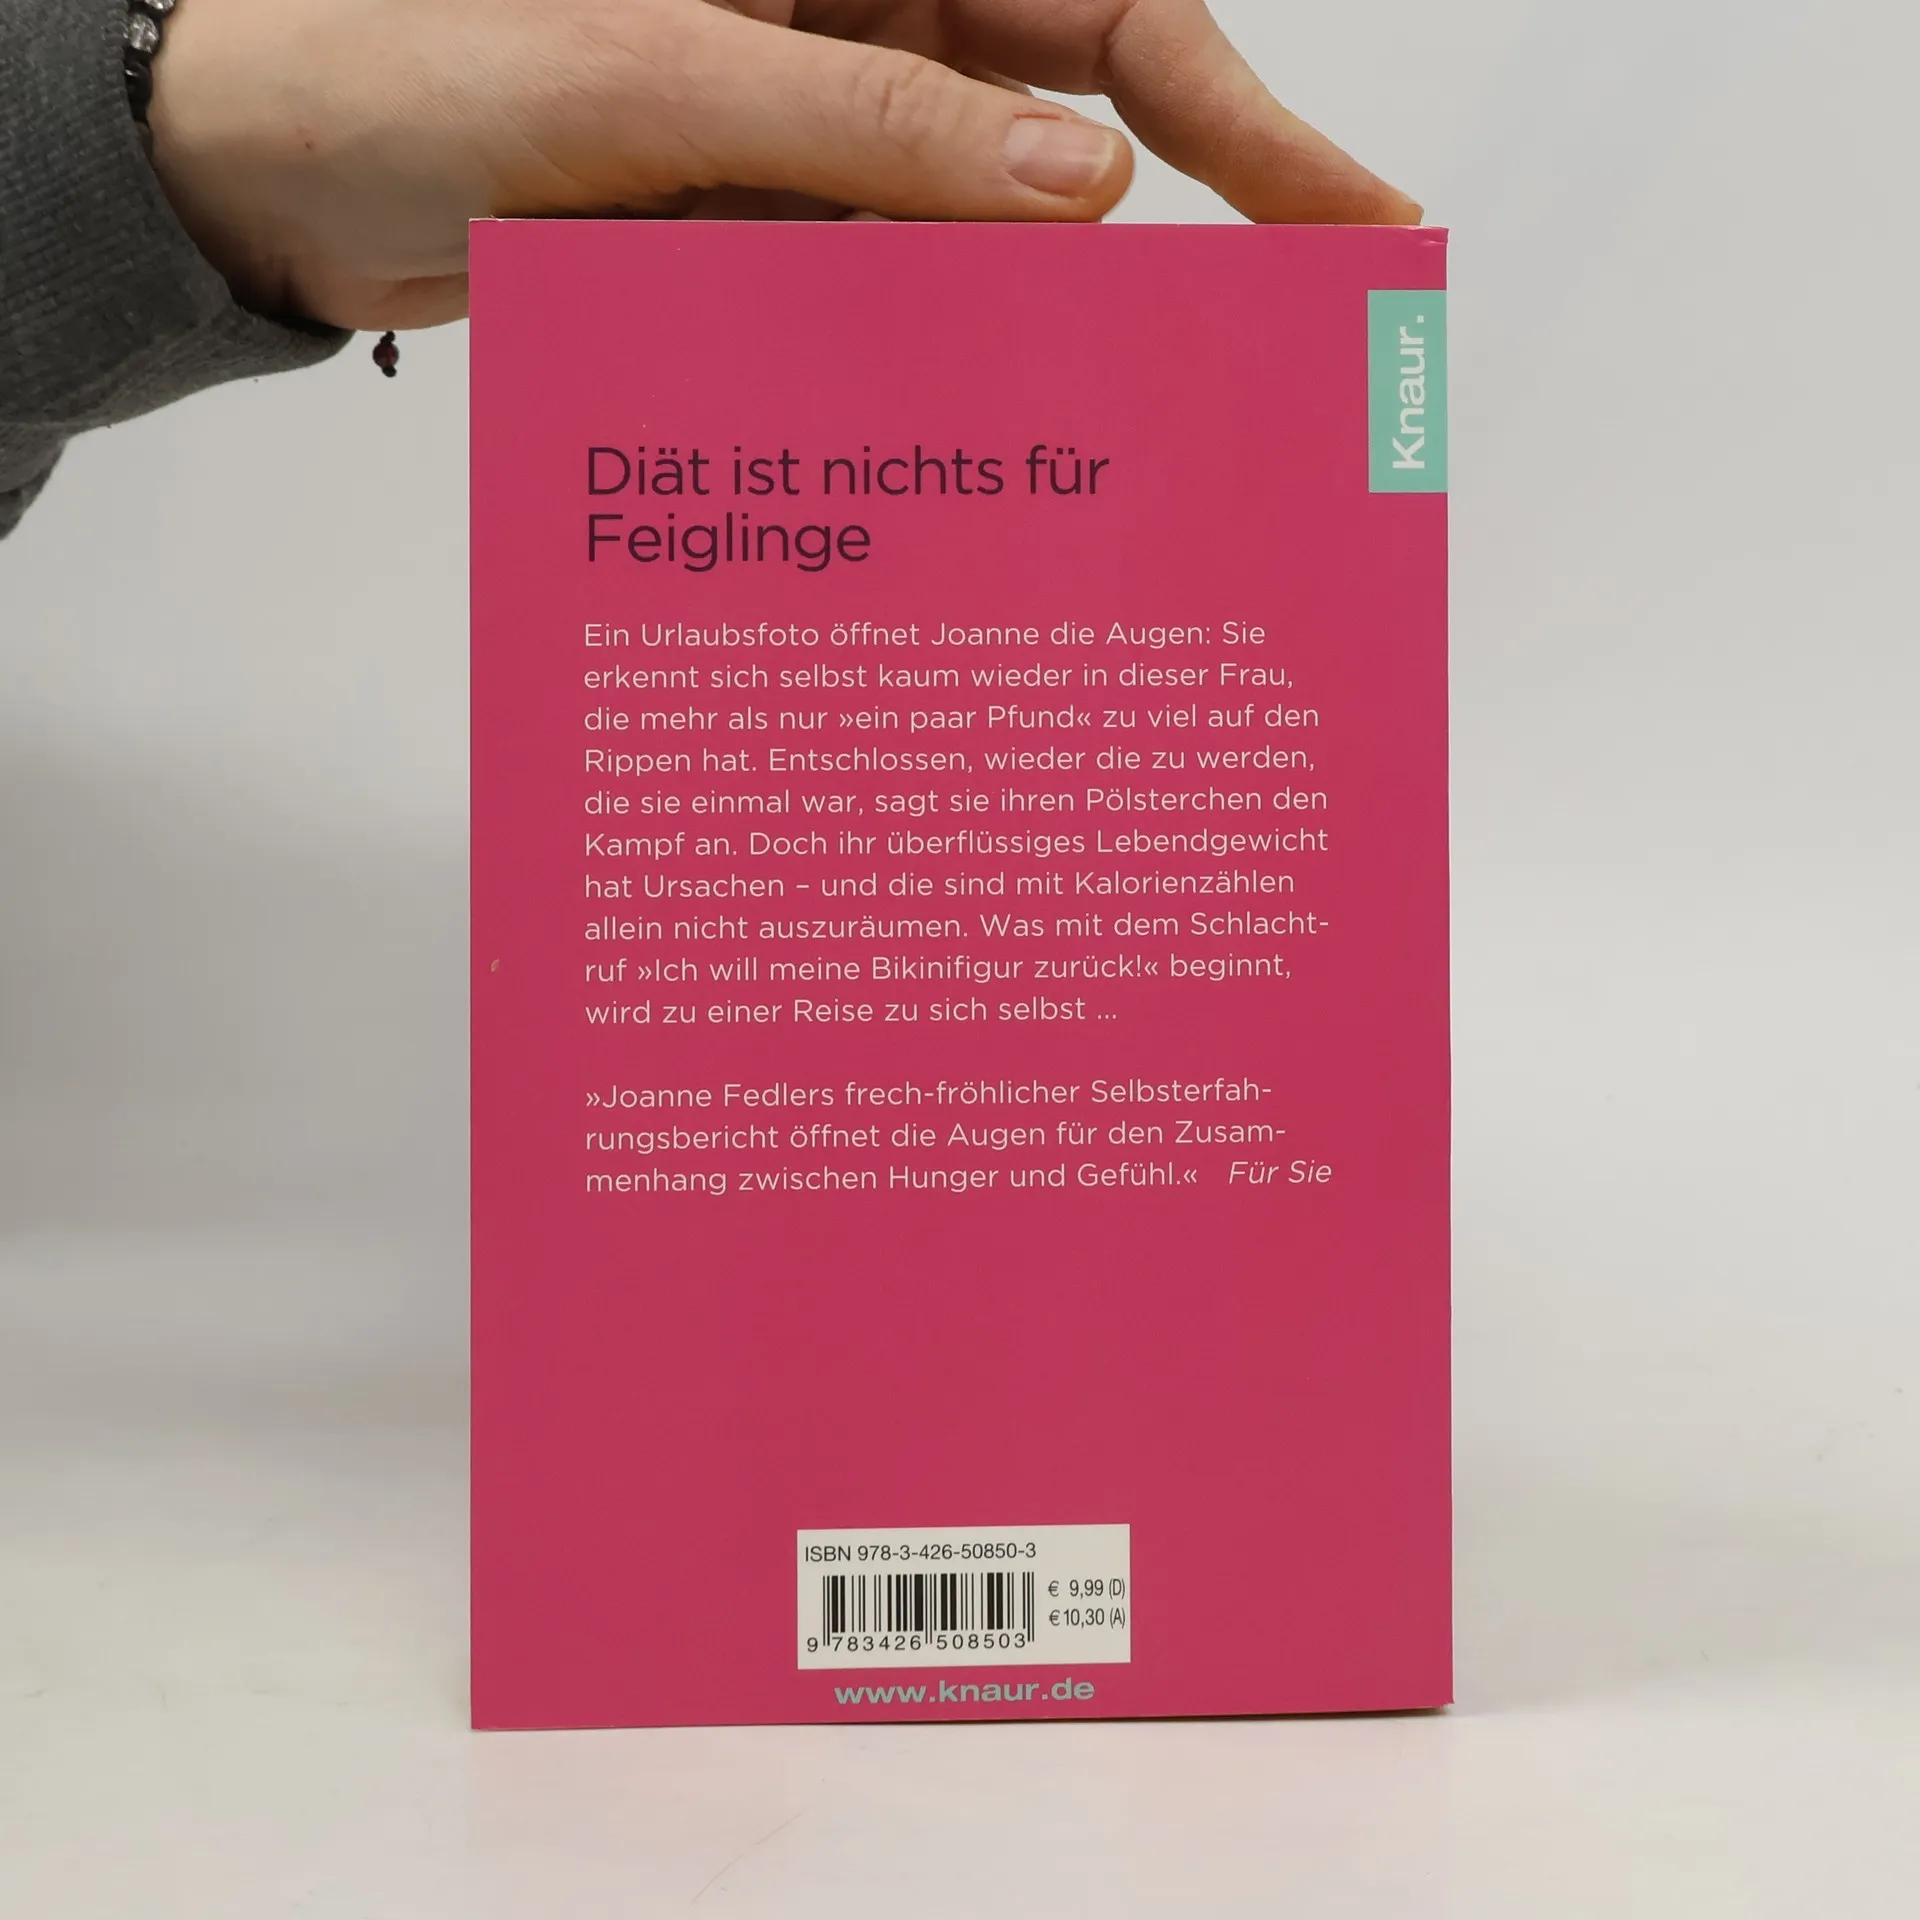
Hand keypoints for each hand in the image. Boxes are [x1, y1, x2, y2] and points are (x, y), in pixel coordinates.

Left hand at [150, 0, 1420, 330]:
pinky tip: (963, 446)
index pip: (1104, 12)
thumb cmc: (410, 59)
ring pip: (973, 242)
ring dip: (1032, 335)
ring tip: (1122, 440)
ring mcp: (806, 143)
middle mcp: (850, 26)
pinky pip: (874, 304)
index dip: (1241, 119)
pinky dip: (914, 370)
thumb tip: (1087, 190)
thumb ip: (871, 122)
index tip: (1352, 221)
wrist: (266, 169)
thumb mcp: (653, 69)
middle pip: (1067, 130)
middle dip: (1183, 240)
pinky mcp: (757, 238)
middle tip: (1287, 360)